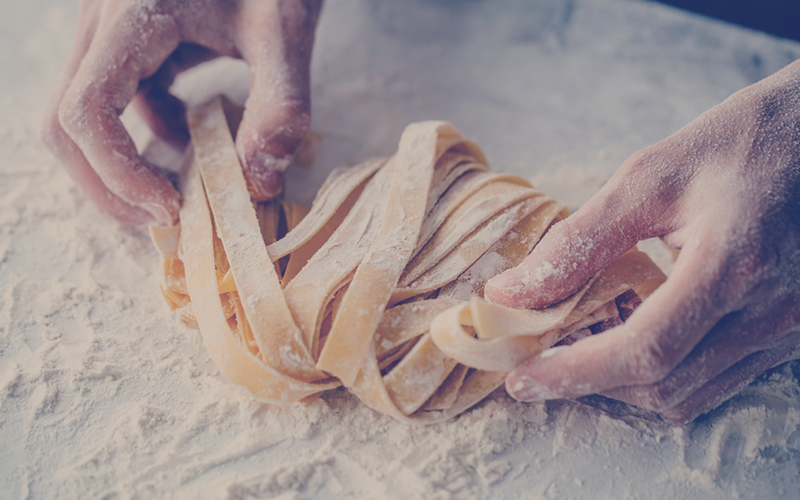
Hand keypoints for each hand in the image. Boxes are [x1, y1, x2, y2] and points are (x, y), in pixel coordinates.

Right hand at [42, 0, 321, 224]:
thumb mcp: (285, 29)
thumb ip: (280, 105)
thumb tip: (259, 184)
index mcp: (131, 15)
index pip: (86, 113)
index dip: (119, 175)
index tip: (173, 207)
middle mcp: (103, 21)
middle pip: (66, 123)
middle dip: (109, 183)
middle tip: (165, 214)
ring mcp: (109, 29)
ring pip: (84, 113)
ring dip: (125, 161)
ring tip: (183, 187)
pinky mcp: (127, 37)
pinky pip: (117, 97)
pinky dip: (147, 131)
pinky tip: (194, 137)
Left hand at [485, 60, 799, 423]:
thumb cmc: (738, 144)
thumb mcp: (648, 177)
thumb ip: (577, 241)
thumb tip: (508, 293)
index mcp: (733, 265)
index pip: (644, 350)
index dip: (575, 373)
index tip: (521, 379)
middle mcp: (770, 312)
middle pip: (663, 386)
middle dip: (591, 382)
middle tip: (541, 356)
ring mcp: (788, 331)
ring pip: (688, 395)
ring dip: (623, 383)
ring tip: (582, 342)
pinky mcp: (790, 335)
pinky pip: (715, 382)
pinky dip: (662, 374)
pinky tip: (631, 335)